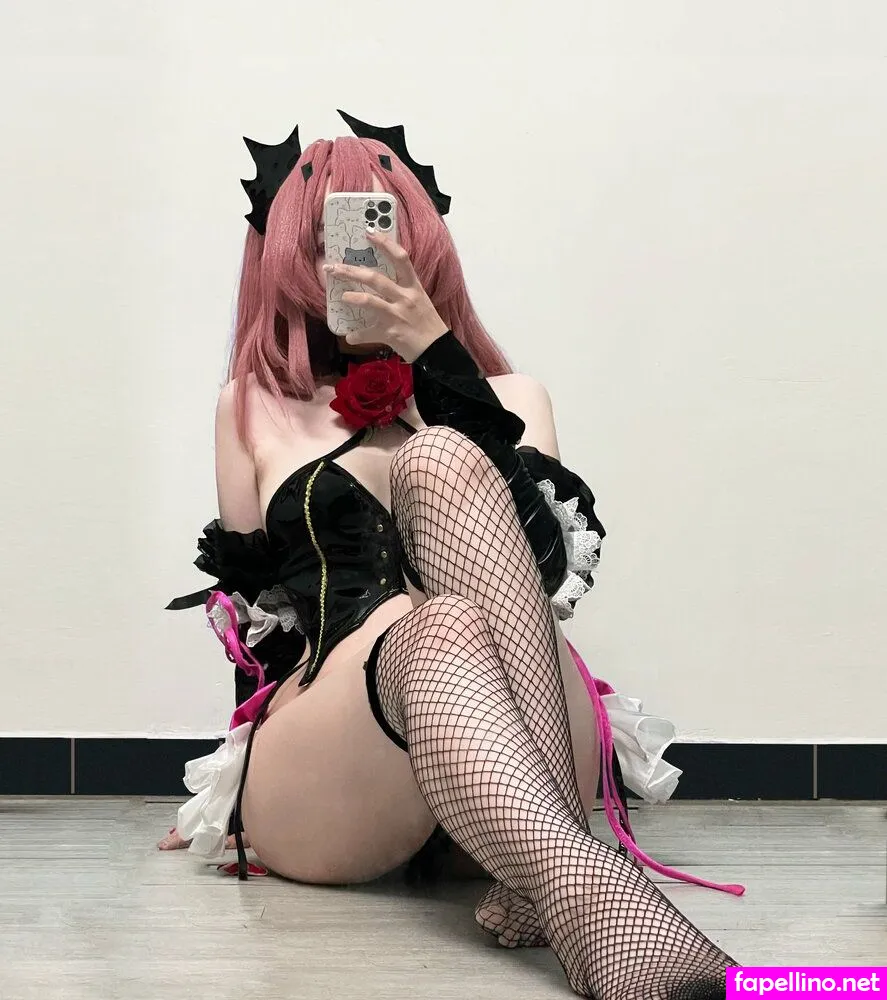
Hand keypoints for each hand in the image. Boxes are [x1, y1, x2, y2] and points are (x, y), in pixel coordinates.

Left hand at [322, 230, 448, 362]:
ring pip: (370, 300)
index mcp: (413, 286)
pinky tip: (350, 336)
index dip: (385, 243)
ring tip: (343, 297)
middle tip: (335, 267)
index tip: (369, 232)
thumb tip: (380, 285)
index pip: (401, 258)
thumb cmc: (428, 324)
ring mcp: (397, 315)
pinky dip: (357, 335)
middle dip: (352, 271)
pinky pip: (368, 333)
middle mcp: (405, 297)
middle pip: (375, 278)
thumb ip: (402, 291)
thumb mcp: (419, 301)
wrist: (438, 350)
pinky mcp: (391, 333)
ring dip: (352, 297)